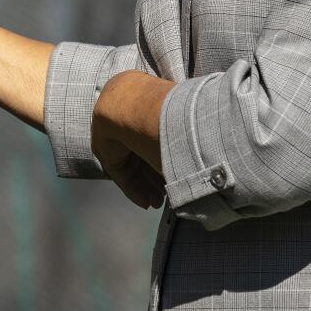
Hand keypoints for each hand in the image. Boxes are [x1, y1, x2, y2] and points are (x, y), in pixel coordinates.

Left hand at [91, 70, 174, 208]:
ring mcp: (117, 137)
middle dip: (155, 179)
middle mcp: (131, 124)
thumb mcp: (176, 129)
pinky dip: (132, 189)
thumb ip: (183, 140)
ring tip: (157, 203)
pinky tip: (145, 203)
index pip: (157, 141)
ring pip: (133, 168)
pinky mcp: (106, 151)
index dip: (166, 161)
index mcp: (148, 111)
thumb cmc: (160, 112)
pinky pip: (121, 174)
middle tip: (166, 195)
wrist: (129, 107)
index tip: (177, 177)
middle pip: (144, 158)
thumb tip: (205, 156)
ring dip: (145, 187)